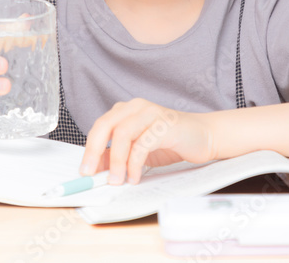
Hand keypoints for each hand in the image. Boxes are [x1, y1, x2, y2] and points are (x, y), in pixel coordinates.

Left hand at [78, 98, 215, 184]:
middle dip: (93, 151)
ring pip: (122, 133)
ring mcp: (151, 113)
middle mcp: (136, 107)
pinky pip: (142, 143)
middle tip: (89, 174)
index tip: (84, 171)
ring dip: (116, 160)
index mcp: (126, 111)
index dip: (89, 149)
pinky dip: (135, 163)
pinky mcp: (165, 124)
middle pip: (105, 125)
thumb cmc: (171, 142)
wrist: (204, 136)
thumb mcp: (138, 151)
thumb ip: (117, 156)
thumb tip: (95, 168)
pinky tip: (135, 177)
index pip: (99, 127)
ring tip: (117, 180)